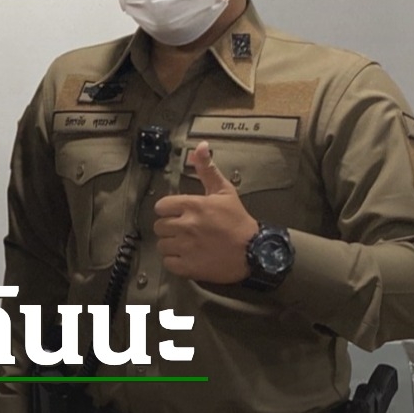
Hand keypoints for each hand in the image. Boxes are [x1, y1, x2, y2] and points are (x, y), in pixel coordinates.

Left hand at [153, 141, 258, 283]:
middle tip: (183, 229)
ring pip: (161, 244)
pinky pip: (167, 262)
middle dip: (169, 227)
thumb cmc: (238, 220)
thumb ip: (207, 169)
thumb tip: (201, 146)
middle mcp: (186, 225)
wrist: (255, 251)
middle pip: (159, 226)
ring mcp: (186, 246)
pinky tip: (186, 257)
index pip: (161, 206)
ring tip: (184, 244)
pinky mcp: (188, 266)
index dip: (168, 210)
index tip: (177, 214)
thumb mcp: (224, 191)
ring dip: (170, 244)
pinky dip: (174, 261)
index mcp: (193, 206)